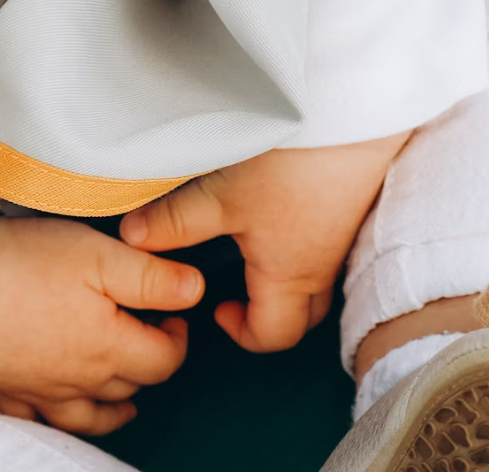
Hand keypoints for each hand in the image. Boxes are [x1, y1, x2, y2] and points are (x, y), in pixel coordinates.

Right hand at [0, 204, 203, 434]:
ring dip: (115, 409)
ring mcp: (41, 390)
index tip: (173, 316)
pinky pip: (37, 421)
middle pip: (131, 387)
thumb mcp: (104, 256)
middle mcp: (80, 381)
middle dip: (149, 364)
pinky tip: (57, 412)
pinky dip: (54, 422)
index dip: (179, 340)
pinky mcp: (5, 388)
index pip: (165, 362)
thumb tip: (197, 292)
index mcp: (111, 349)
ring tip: (127, 401)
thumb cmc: (26, 264)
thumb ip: (155, 278)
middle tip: (147, 336)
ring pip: (91, 416)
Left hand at [120, 132, 409, 351]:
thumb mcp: (221, 197)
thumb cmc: (293, 166)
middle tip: (238, 290)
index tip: (216, 306)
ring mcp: (342, 238)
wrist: (354, 117)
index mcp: (290, 278)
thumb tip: (134, 239)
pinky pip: (330, 248)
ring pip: (318, 281)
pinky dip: (306, 248)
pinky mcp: (352, 208)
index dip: (243, 334)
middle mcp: (322, 267)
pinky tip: (286, 214)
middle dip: (269, 313)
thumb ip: (174, 223)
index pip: (274, 336)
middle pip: (303, 316)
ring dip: (288, 278)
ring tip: (257, 247)